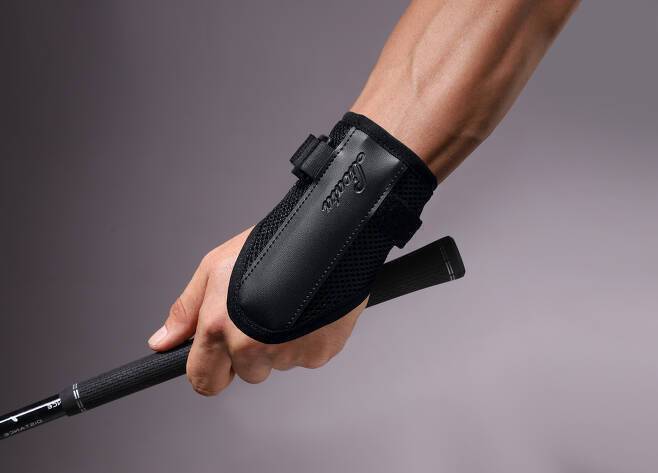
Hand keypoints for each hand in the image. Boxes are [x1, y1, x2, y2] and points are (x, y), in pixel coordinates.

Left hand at [147, 228, 365, 395]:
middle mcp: (251, 348)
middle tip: (260, 315)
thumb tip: (162, 342)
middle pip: (246, 373)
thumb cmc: (272, 243)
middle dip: (249, 353)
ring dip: (280, 344)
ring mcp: (288, 354)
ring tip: (287, 304)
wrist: (329, 236)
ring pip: (278, 363)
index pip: (204, 381)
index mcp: (218, 328)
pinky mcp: (320, 353)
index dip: (209, 371)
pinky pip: (307, 357)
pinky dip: (307, 339)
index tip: (216, 359)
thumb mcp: (215, 266)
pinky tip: (308, 309)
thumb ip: (186, 310)